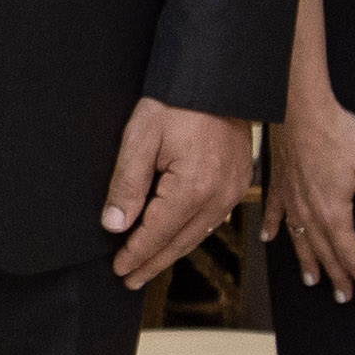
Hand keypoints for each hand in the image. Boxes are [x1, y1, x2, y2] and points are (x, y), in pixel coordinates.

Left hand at [99, 98, 253, 288]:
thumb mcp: (140, 137)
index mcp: (192, 188)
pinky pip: (212, 218)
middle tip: (130, 278)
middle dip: (152, 262)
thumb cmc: (177, 101)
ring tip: (149, 265)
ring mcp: (233, 190)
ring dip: (172, 251)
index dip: (136, 254)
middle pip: (179, 242)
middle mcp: (218, 196)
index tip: (118, 269)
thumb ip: (126, 184)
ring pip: (198, 233)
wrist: (219, 76)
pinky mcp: (240, 181)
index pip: (157, 234)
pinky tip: (178, 238)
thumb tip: (114, 225)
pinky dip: (191, 233)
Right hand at [273, 89, 354, 298]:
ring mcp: (291, 199)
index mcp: (333, 213)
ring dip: (308, 262)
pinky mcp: (280, 183)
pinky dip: (275, 228)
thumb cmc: (337, 134)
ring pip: (300, 240)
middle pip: (325, 253)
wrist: (299, 107)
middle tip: (345, 297)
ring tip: (313, 280)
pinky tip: (271, 239)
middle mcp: (309, 212)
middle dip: (338, 277)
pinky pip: (276, 212)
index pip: (351, 254)